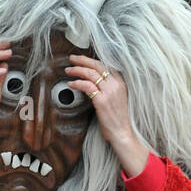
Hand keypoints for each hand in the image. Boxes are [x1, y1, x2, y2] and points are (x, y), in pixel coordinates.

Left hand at [66, 54, 149, 176]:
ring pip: (90, 73)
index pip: (105, 65)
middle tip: (72, 58)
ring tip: (68, 70)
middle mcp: (116, 84)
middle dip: (82, 60)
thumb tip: (93, 81)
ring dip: (77, 70)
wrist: (123, 132)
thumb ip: (109, 88)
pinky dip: (77, 83)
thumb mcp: (118, 98)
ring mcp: (109, 92)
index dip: (91, 60)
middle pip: (97, 65)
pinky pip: (86, 86)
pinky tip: (71, 84)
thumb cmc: (118, 118)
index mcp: (120, 82)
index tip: (82, 59)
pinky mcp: (101, 100)